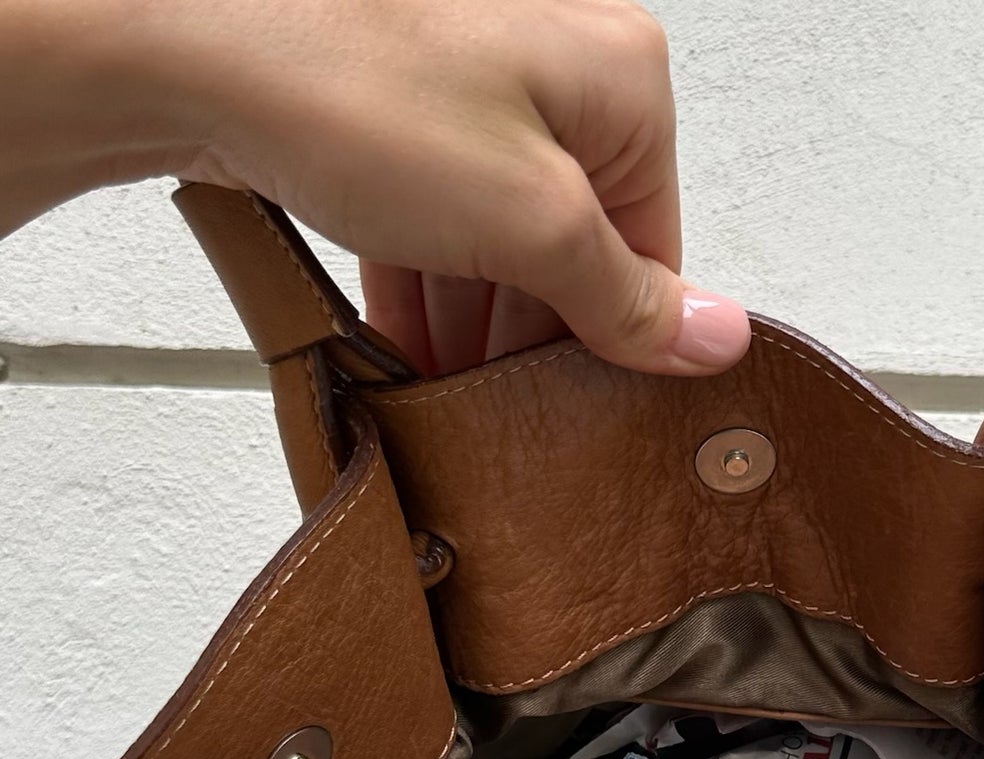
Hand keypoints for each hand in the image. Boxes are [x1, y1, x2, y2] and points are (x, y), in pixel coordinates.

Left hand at [0, 0, 750, 375]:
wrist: (190, 40)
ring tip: (446, 396)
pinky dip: (422, 287)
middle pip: (575, 248)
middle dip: (530, 337)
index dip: (615, 340)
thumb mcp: (530, 221)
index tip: (584, 408)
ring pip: (498, 241)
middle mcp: (555, 71)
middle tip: (505, 415)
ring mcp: (472, 86)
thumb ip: (626, 296)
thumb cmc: (352, 84)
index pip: (654, 247)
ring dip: (470, 326)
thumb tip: (714, 339)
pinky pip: (435, 220)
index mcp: (620, 79)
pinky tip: (403, 350)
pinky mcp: (398, 113)